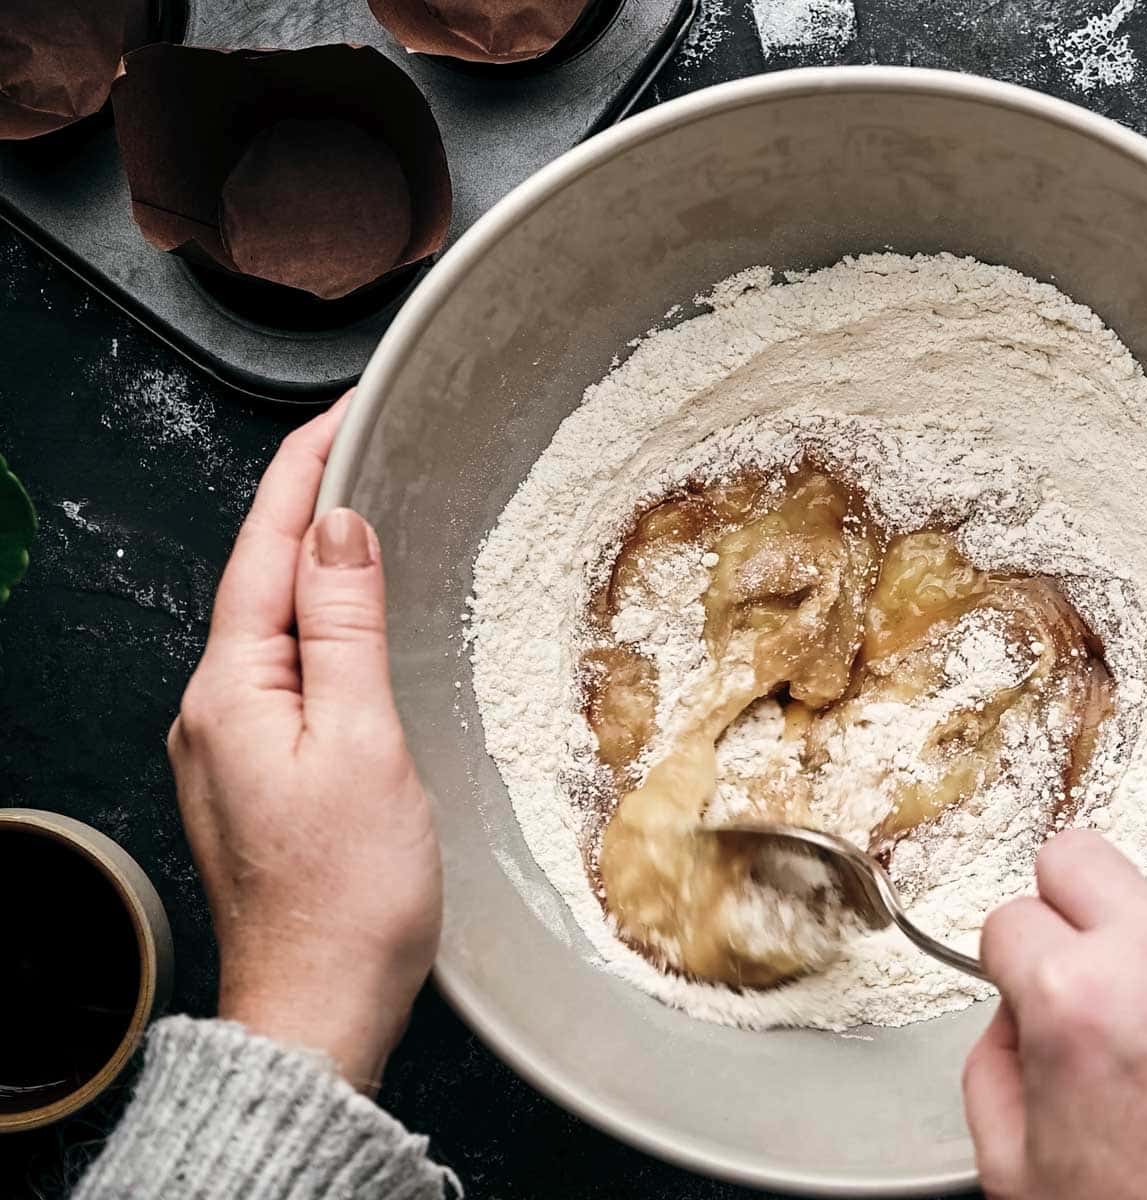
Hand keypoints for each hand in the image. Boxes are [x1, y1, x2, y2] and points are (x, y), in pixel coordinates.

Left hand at [168, 395, 438, 1091]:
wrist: (321, 1007)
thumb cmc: (349, 892)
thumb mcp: (364, 741)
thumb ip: (345, 627)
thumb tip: (336, 528)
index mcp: (232, 691)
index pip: (266, 548)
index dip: (304, 472)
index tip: (344, 412)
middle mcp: (212, 710)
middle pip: (258, 579)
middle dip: (306, 506)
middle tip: (364, 445)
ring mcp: (228, 747)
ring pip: (270, 627)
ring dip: (312, 565)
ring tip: (365, 515)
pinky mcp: (256, 778)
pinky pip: (281, 674)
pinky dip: (318, 628)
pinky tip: (352, 624)